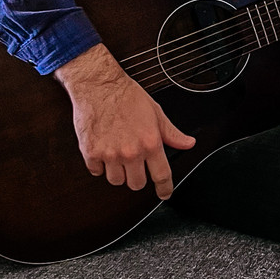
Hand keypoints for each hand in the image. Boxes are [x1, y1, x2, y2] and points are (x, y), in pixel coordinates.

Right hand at [54, 44, 195, 199]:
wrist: (98, 85)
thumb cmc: (126, 96)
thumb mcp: (155, 112)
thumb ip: (171, 133)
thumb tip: (188, 143)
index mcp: (150, 143)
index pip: (161, 175)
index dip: (165, 188)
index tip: (165, 193)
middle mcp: (131, 152)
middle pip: (137, 184)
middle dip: (138, 177)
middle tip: (135, 164)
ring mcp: (110, 154)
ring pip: (116, 181)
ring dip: (118, 172)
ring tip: (118, 156)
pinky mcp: (91, 153)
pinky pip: (96, 172)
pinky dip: (99, 165)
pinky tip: (103, 151)